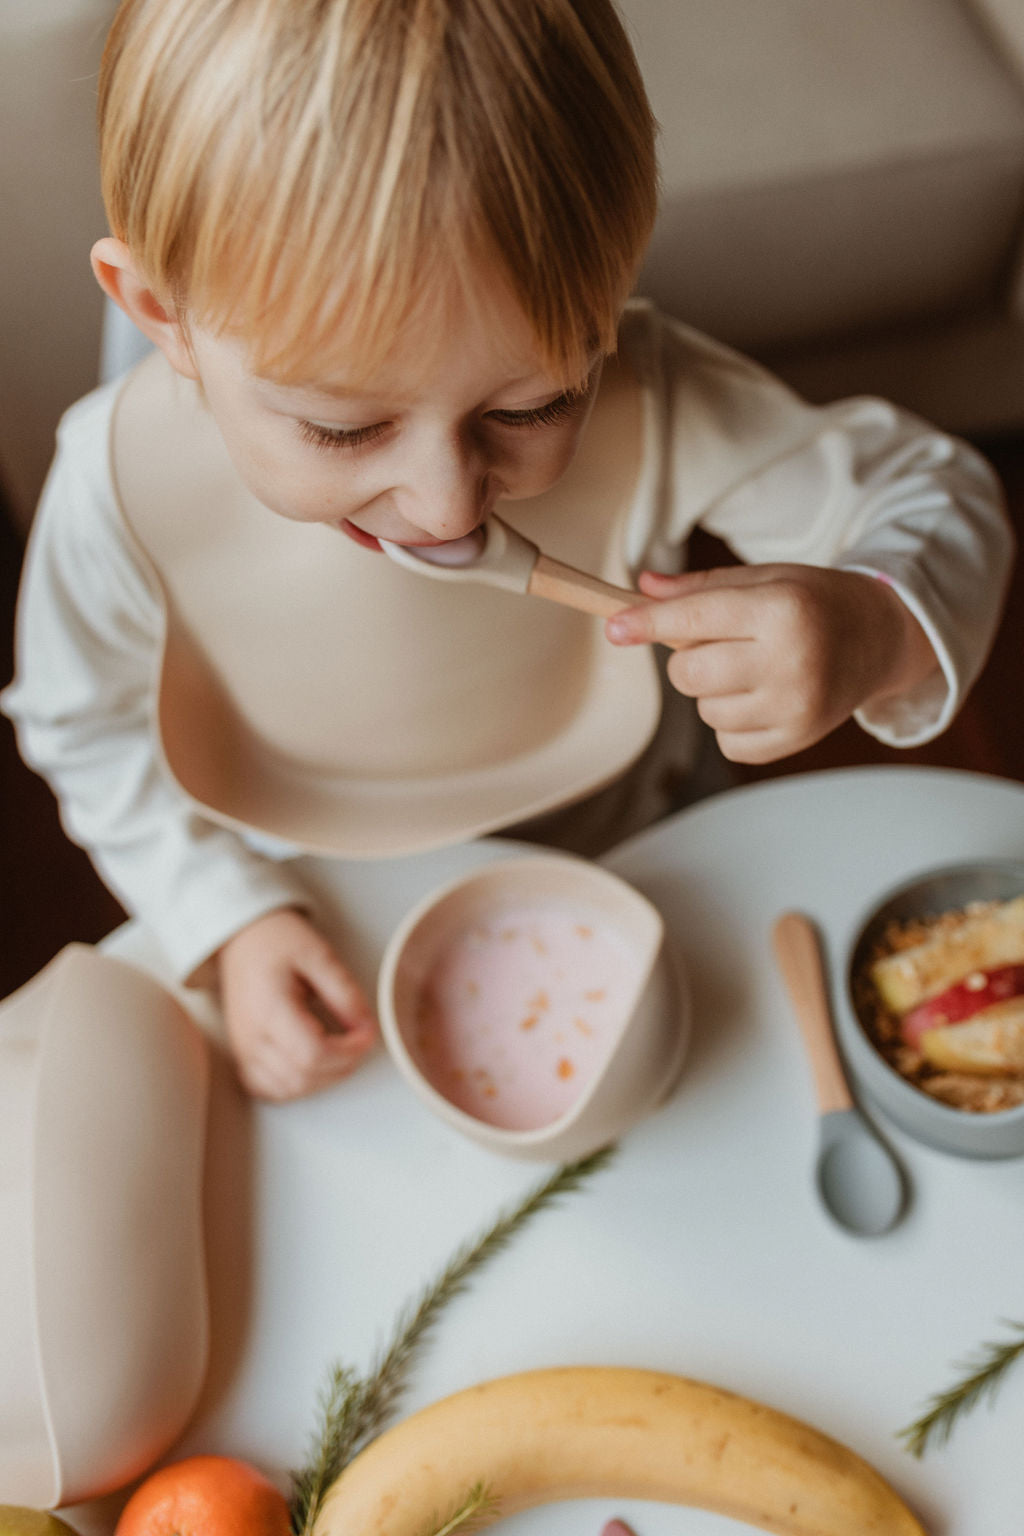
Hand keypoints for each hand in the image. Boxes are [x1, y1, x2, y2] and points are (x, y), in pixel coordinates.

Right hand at [216, 908, 376, 1100]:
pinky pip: (267, 1089)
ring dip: (322, 1079)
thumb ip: (344, 992)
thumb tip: (366, 1027)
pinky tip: (312, 1064)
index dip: (348, 1051)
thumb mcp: (318, 954)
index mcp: (270, 1008)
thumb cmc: (277, 940)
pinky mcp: (242, 1054)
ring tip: (339, 1050)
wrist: (242, 939)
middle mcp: (251, 1036)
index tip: (366, 1033)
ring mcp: (243, 1049)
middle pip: (302, 1077)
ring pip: (288, 1089)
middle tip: (358, 1040)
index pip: (312, 1054)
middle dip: (341, 1066)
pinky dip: (295, 1085)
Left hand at [606, 563, 936, 763]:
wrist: (878, 638)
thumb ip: (699, 588)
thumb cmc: (813, 602)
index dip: (647, 624)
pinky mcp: (796, 739)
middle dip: (688, 660)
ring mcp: (796, 707)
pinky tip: (761, 697)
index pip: (695, 620)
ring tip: (752, 668)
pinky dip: (731, 723)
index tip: (614, 628)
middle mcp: (791, 662)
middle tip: (721, 643)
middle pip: (690, 674)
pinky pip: (727, 742)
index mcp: (782, 610)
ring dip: (713, 692)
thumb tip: (640, 593)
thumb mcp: (764, 578)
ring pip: (705, 710)